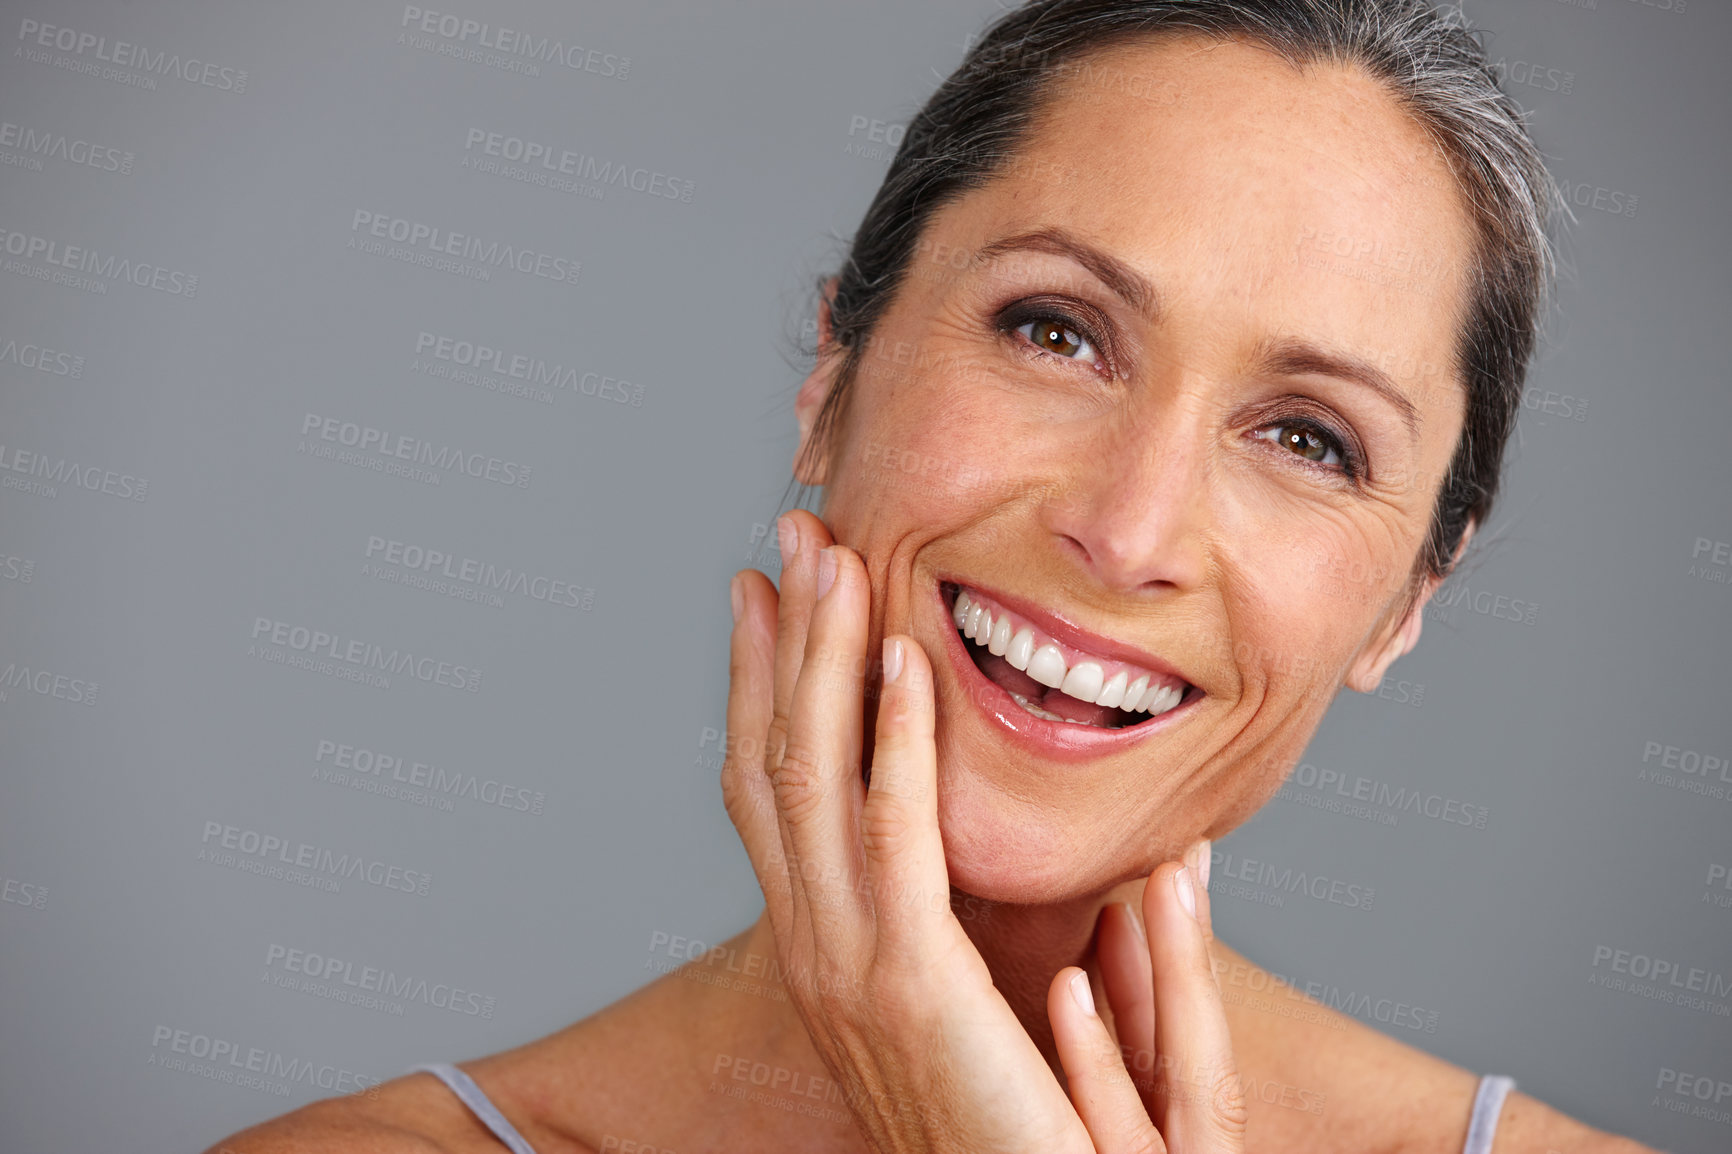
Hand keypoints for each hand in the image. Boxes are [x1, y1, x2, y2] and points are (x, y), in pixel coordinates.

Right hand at [721, 508, 1245, 1151]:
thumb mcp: (944, 998)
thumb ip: (929, 915)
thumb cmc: (996, 1118)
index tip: (766, 595)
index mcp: (815, 945)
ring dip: (819, 657)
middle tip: (790, 537)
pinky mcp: (910, 984)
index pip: (769, 788)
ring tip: (828, 558)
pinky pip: (894, 833)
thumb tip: (934, 835)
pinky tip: (903, 656)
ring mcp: (845, 964)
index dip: (760, 684)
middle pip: (772, 761)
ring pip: (813, 777)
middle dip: (779, 642)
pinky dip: (893, 736)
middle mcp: (809, 946)